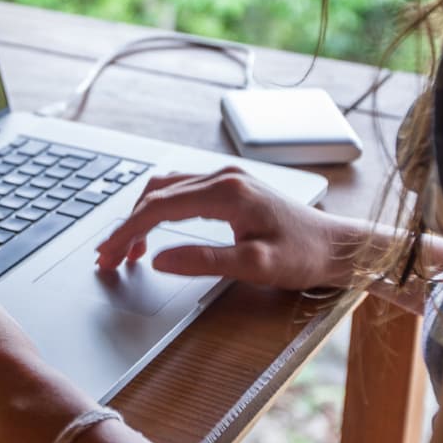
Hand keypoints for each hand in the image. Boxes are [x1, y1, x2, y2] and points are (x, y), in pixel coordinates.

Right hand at [95, 167, 361, 291]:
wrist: (336, 246)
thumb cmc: (303, 256)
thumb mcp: (254, 265)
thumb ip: (204, 260)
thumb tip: (159, 259)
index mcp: (225, 192)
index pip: (158, 207)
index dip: (127, 232)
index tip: (108, 254)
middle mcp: (221, 177)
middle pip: (155, 195)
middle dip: (126, 227)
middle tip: (106, 258)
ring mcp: (225, 179)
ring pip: (164, 190)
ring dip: (138, 217)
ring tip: (123, 250)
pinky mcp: (229, 188)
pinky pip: (180, 192)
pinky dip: (157, 211)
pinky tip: (152, 235)